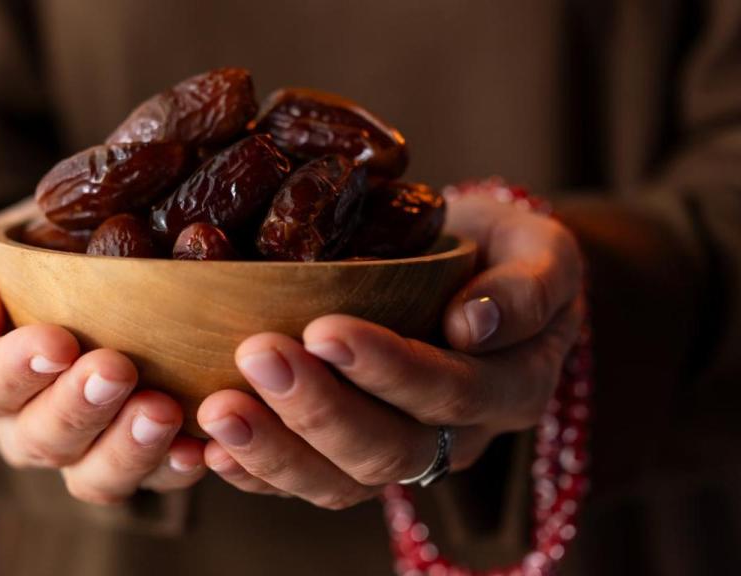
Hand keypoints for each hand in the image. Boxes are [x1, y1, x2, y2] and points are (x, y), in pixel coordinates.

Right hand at [0, 200, 205, 503]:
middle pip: (40, 439)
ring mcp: (78, 453)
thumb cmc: (28, 253)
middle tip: (116, 369)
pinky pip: (152, 481)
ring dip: (128, 448)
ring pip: (93, 477)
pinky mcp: (134, 460)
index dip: (13, 371)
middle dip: (79, 407)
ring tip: (162, 410)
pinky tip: (199, 447)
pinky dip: (175, 468)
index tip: (57, 342)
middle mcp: (18, 429)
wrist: (86, 261)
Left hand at [196, 195, 583, 508]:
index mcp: (513, 385)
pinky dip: (256, 473)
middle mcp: (459, 436)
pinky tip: (208, 450)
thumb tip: (474, 322)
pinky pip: (307, 483)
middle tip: (257, 357)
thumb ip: (529, 283)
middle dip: (319, 409)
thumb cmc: (502, 253)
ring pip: (343, 483)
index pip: (453, 391)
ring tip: (217, 411)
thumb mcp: (539, 248)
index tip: (325, 329)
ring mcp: (403, 454)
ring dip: (276, 450)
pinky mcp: (351, 459)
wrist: (477, 278)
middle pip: (391, 449)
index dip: (390, 369)